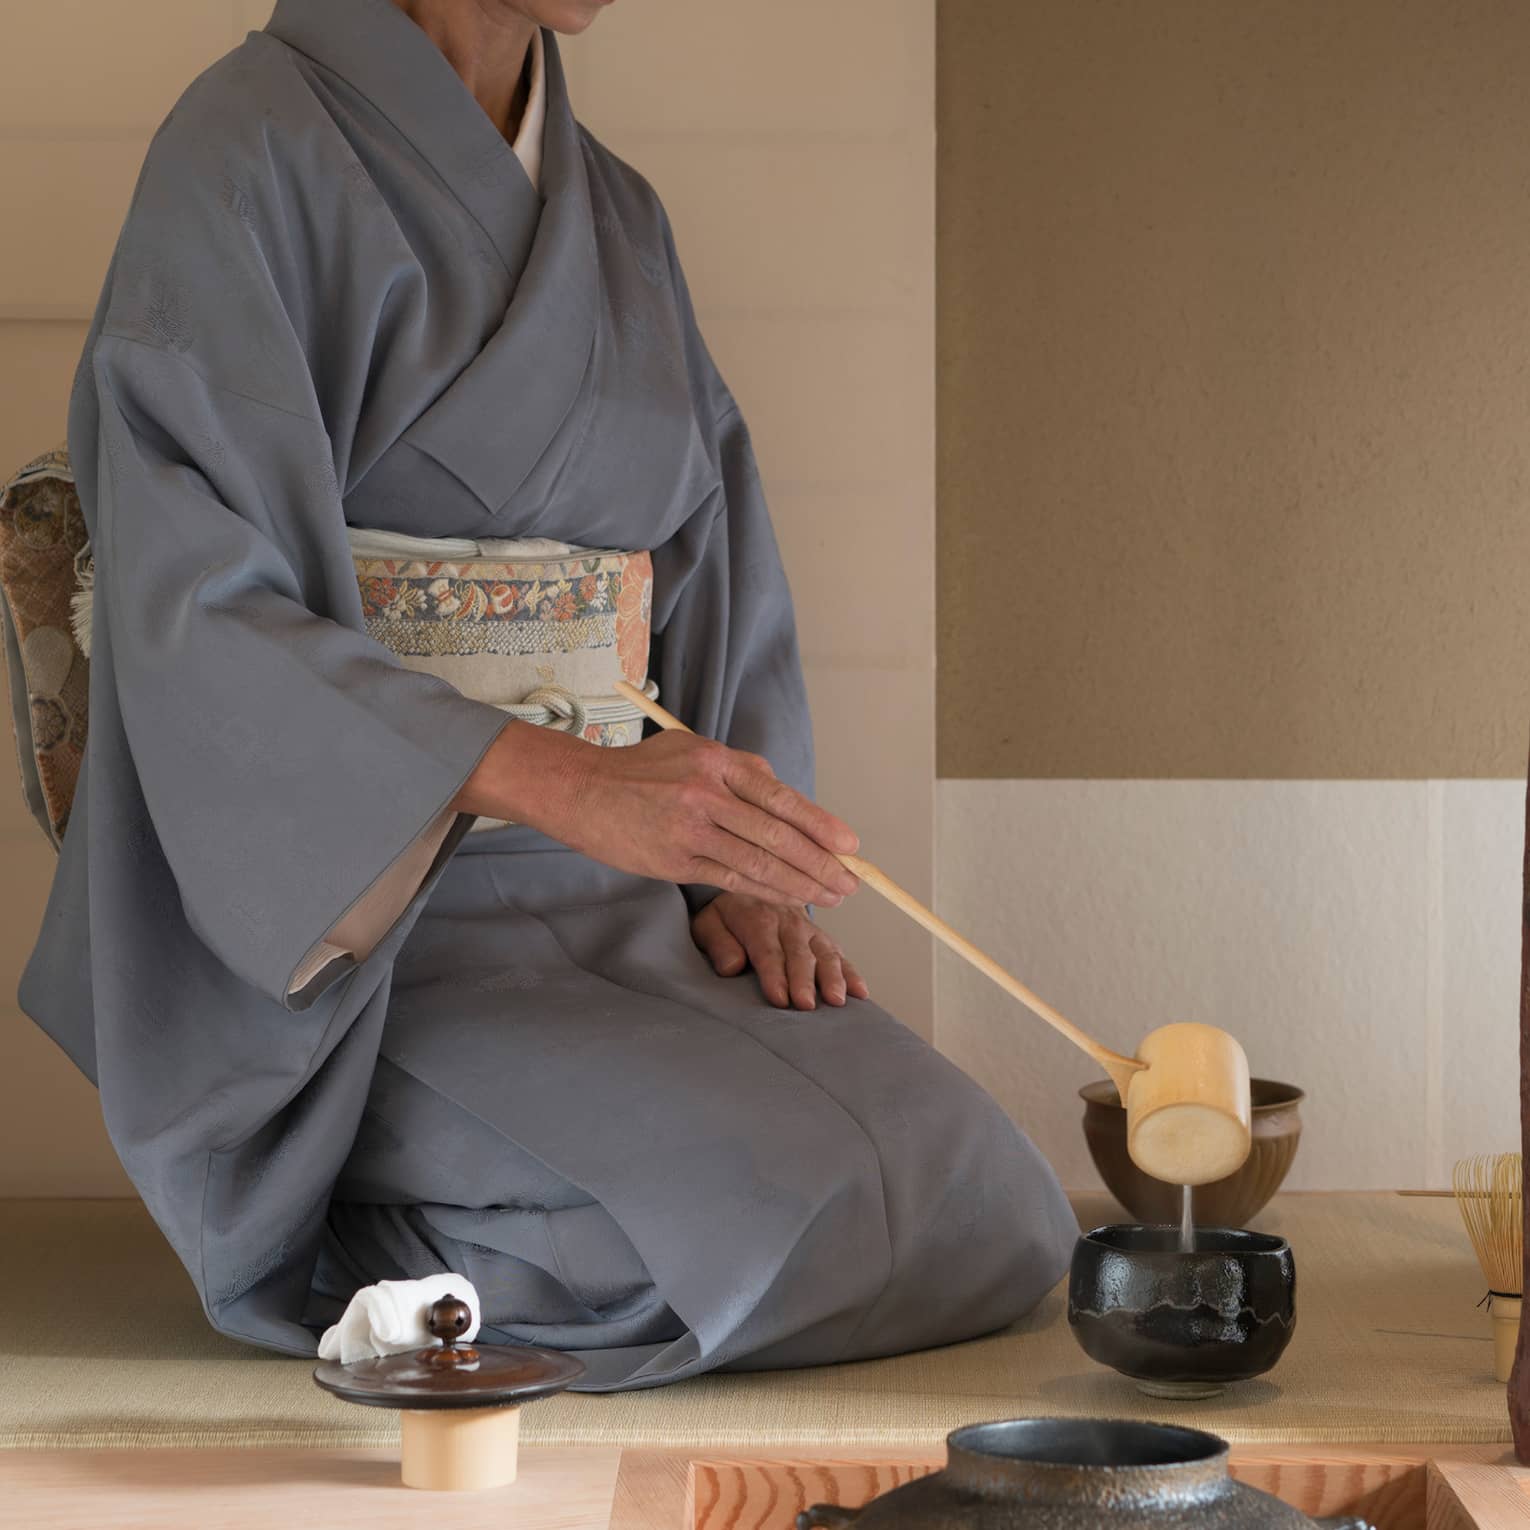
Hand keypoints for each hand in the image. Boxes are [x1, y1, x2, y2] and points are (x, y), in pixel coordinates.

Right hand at [458, 721, 860, 907]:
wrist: (580, 789)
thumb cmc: (642, 772)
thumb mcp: (691, 752)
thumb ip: (739, 773)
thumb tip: (790, 805)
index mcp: (717, 761)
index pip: (780, 797)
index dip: (820, 825)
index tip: (850, 846)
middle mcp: (706, 793)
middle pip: (777, 834)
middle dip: (821, 863)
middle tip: (851, 882)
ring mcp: (690, 829)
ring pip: (759, 863)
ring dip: (801, 885)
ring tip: (830, 898)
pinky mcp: (675, 860)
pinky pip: (731, 880)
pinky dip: (765, 894)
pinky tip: (789, 902)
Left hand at [692, 892, 870, 1009]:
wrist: (751, 892)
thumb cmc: (726, 919)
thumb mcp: (707, 925)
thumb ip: (717, 944)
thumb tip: (732, 966)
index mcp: (756, 916)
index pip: (767, 948)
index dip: (774, 974)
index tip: (779, 998)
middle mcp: (787, 921)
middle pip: (798, 953)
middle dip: (803, 980)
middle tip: (806, 1005)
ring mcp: (809, 929)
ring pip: (824, 952)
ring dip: (832, 977)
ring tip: (836, 1000)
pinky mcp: (822, 938)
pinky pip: (840, 954)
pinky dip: (852, 973)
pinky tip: (860, 992)